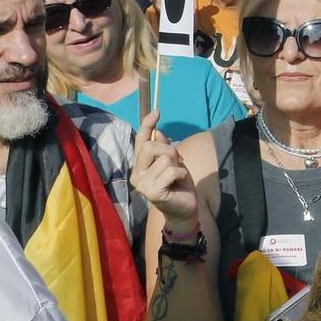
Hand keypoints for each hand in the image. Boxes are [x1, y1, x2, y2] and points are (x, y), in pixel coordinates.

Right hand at [132, 111, 198, 229]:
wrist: (185, 209)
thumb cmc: (178, 186)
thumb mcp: (174, 163)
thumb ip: (165, 149)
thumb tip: (159, 132)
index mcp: (140, 165)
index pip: (140, 142)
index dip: (147, 125)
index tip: (156, 112)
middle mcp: (136, 174)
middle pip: (150, 147)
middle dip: (170, 150)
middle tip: (178, 162)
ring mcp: (142, 184)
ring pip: (164, 159)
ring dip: (178, 165)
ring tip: (178, 176)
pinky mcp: (151, 192)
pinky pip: (171, 171)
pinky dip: (181, 173)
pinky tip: (180, 183)